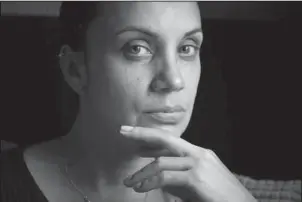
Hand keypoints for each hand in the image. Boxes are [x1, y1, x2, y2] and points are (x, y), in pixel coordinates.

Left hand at [120, 126, 256, 201]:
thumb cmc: (219, 198)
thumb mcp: (197, 184)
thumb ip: (178, 177)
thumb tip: (157, 176)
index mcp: (200, 153)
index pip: (171, 140)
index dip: (151, 137)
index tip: (135, 137)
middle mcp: (199, 154)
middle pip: (166, 139)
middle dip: (142, 134)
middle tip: (123, 132)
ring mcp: (198, 165)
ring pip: (161, 163)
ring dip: (141, 173)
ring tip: (130, 182)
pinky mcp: (196, 179)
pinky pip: (165, 177)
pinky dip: (150, 182)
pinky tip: (141, 188)